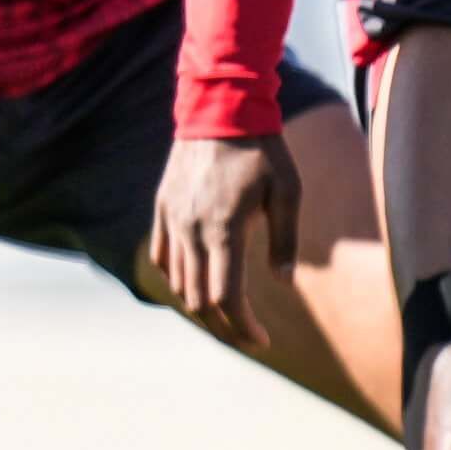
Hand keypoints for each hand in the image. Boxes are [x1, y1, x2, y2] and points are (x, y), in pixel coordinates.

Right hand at [150, 134, 301, 351]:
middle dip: (224, 327)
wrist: (220, 108)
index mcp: (224, 228)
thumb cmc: (263, 149)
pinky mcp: (162, 208)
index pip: (225, 297)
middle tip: (248, 337)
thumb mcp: (287, 191)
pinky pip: (163, 257)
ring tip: (227, 315)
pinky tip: (197, 284)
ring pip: (178, 283)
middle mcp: (192, 229)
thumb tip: (285, 282)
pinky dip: (178, 279)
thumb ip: (284, 239)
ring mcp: (172, 219)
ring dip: (201, 307)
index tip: (263, 341)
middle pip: (198, 300)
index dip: (244, 327)